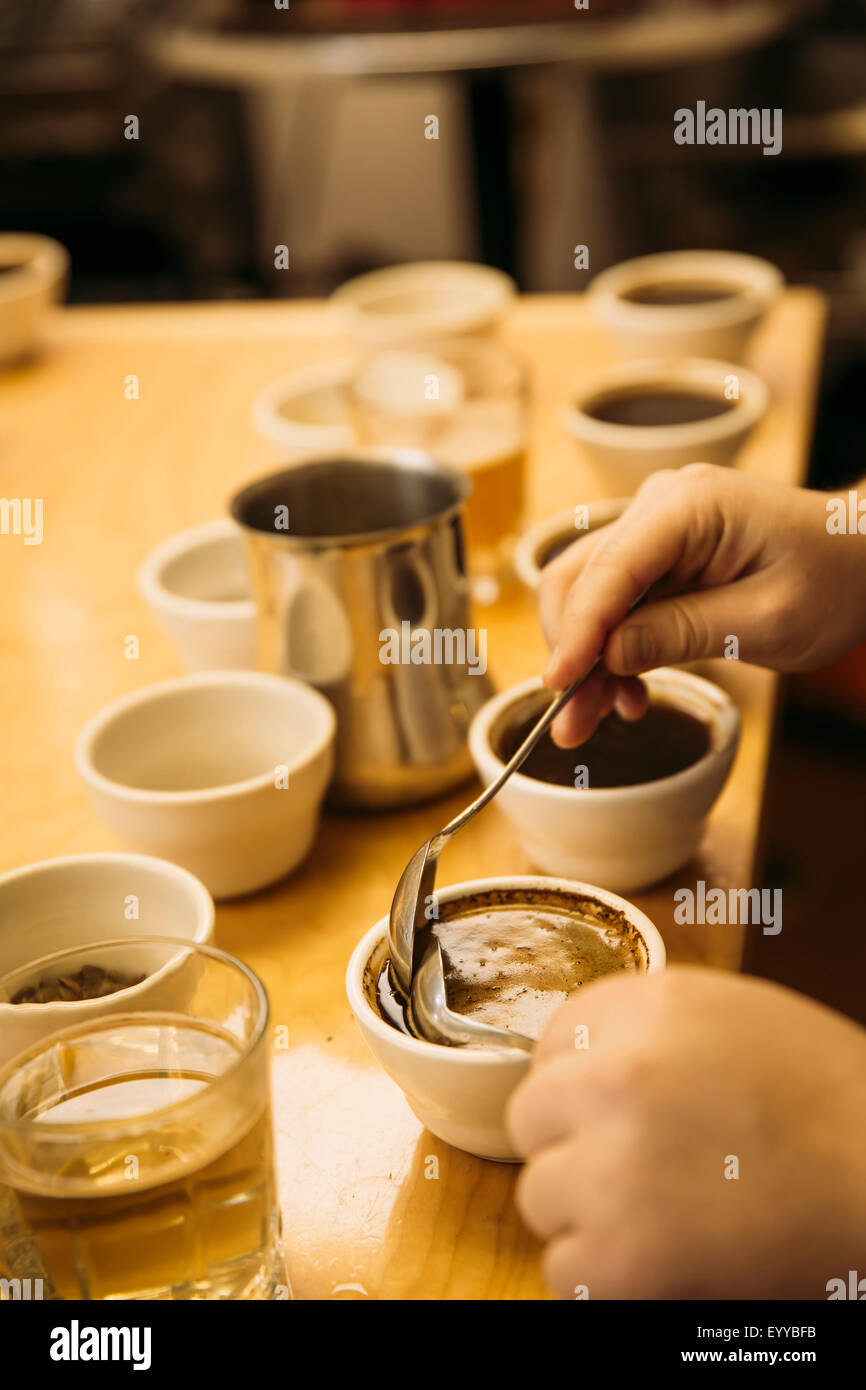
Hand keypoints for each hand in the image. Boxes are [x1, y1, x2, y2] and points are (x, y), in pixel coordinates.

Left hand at [506, 966, 865, 1298]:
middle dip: (574, 1144)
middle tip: (638, 1168)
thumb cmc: (828, 1102)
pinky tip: (668, 1258)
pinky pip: (566, 1269)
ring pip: (540, 1195)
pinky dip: (608, 1277)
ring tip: (665, 1214)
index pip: (552, 1040)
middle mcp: (617, 1074)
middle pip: (531, 1117)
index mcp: (646, 1008)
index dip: (580, 1082)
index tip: (611, 1109)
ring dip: (588, 1212)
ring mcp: (613, 1165)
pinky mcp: (623, 1255)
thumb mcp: (736, 1019)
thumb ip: (649, 1030)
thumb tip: (576, 1058)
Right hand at [540, 464, 865, 746]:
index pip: (610, 571)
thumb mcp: (767, 621)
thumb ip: (683, 633)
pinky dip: (609, 646)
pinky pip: (614, 598)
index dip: (577, 633)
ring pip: (587, 592)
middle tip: (572, 723)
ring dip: (585, 656)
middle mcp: (660, 504)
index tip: (559, 687)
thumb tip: (608, 656)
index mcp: (691, 506)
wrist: (863, 556)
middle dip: (571, 653)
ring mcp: (655, 525)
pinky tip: (626, 688)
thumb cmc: (833, 580)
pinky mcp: (657, 551)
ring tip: (599, 716)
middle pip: (580, 578)